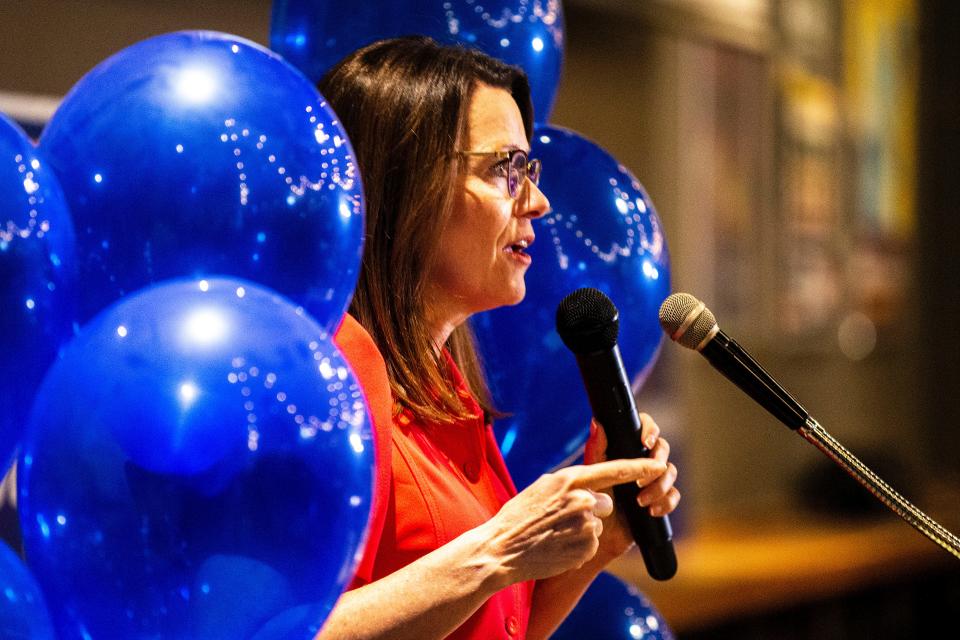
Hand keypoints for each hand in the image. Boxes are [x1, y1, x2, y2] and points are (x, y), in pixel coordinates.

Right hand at [482, 457, 667, 583]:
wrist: (502, 549)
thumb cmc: (519, 517)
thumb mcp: (543, 487)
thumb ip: (571, 481)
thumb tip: (591, 481)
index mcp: (570, 479)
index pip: (614, 469)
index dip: (639, 467)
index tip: (658, 465)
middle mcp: (582, 499)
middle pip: (606, 502)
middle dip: (591, 509)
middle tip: (562, 517)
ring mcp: (586, 525)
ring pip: (598, 524)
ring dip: (583, 529)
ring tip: (556, 533)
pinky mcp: (587, 547)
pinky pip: (592, 542)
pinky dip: (579, 545)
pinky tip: (559, 545)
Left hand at [583, 412, 679, 561]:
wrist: (594, 535)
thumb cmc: (588, 501)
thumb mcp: (590, 473)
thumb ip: (596, 449)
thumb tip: (597, 423)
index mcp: (625, 449)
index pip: (644, 428)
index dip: (649, 429)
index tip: (645, 442)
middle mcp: (641, 461)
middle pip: (662, 448)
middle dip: (658, 458)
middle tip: (646, 473)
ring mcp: (652, 481)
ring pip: (670, 472)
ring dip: (660, 485)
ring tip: (641, 501)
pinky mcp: (659, 501)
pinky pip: (673, 496)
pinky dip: (666, 503)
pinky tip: (651, 511)